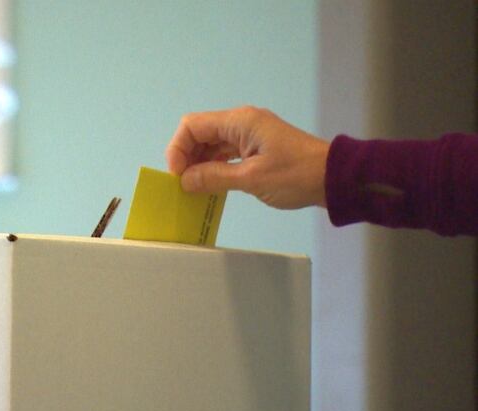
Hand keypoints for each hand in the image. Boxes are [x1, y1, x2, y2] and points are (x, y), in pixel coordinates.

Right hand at [165, 106, 329, 208]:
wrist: (335, 178)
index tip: (177, 175)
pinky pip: (226, 153)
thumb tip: (185, 180)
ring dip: (199, 163)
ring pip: (212, 144)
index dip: (178, 148)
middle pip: (200, 133)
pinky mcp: (257, 147)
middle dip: (186, 157)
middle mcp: (242, 123)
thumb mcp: (251, 179)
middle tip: (183, 184)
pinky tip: (211, 184)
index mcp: (240, 122)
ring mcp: (250, 134)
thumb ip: (214, 177)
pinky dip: (215, 166)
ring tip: (194, 188)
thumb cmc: (296, 175)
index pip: (192, 126)